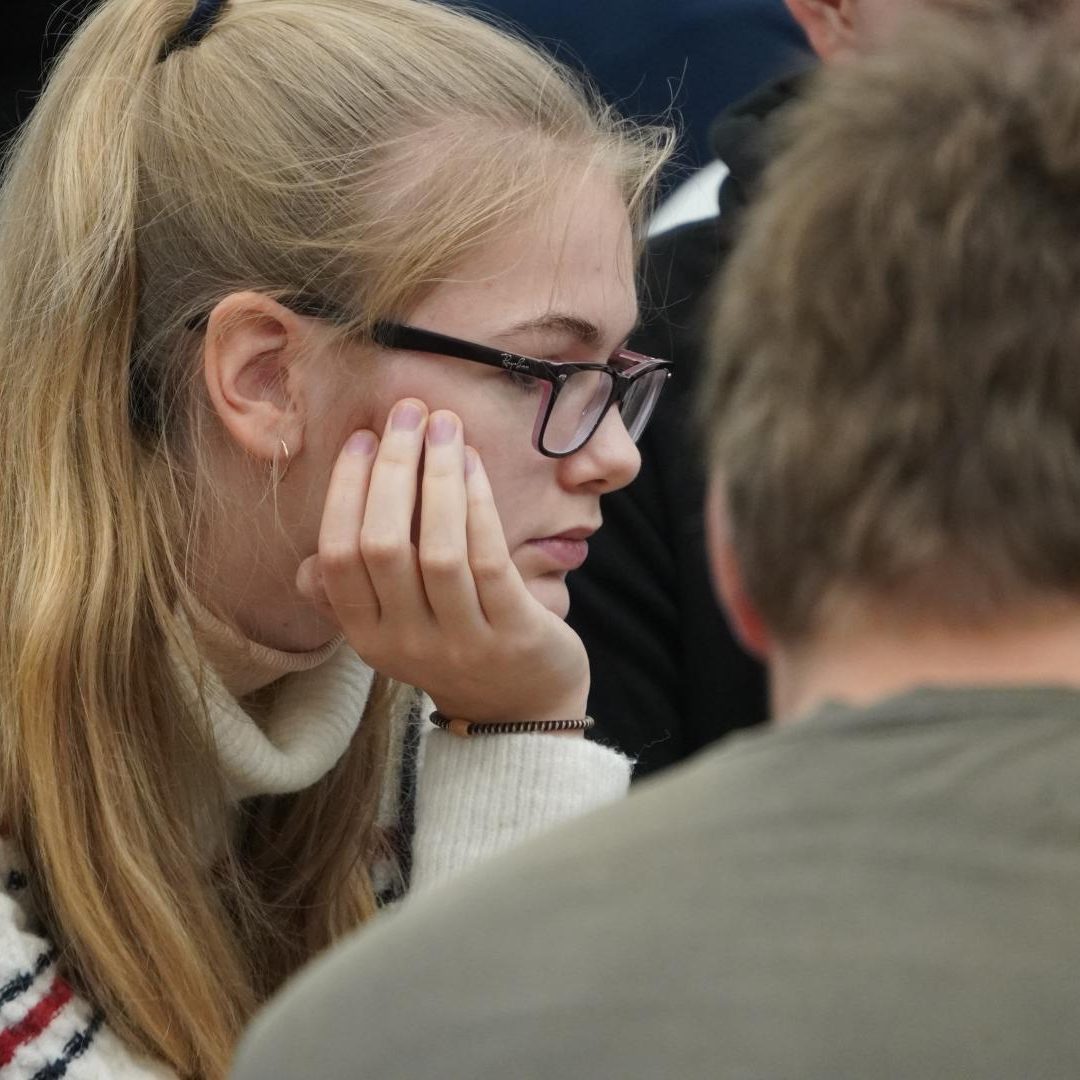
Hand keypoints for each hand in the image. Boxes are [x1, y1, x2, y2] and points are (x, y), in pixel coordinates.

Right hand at [296, 399, 589, 723]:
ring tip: (444, 425)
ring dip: (438, 477)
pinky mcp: (512, 633)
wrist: (522, 712)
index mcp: (367, 635)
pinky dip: (478, 504)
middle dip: (393, 469)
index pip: (339, 557)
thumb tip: (314, 553)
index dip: (347, 492)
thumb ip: (353, 594)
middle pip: (382, 547)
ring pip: (437, 550)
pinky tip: (474, 464)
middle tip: (408, 413)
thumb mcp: (393, 630)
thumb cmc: (454, 646)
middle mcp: (406, 642)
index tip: (364, 439)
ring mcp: (460, 642)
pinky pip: (488, 560)